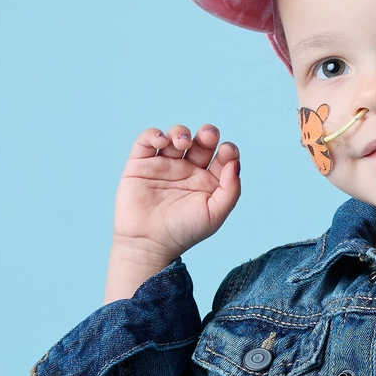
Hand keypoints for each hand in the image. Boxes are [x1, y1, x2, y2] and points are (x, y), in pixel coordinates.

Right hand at [111, 124, 240, 263]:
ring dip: (181, 132)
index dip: (228, 149)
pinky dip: (154, 135)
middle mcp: (187, 170)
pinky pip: (147, 141)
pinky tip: (162, 142)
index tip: (227, 152)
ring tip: (183, 142)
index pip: (222, 156)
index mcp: (208, 180)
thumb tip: (235, 163)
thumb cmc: (183, 232)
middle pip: (201, 141)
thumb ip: (231, 189)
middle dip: (208, 133)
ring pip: (176, 136)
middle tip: (208, 136)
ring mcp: (164, 165)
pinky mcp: (140, 164)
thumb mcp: (215, 214)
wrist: (148, 243)